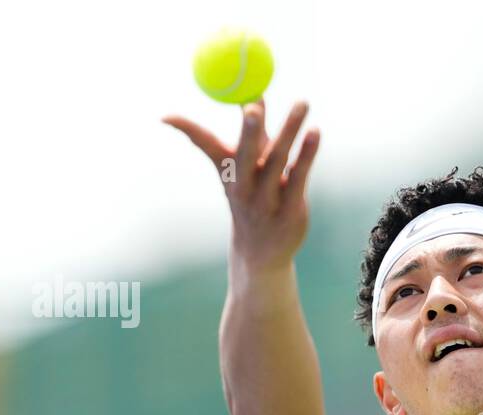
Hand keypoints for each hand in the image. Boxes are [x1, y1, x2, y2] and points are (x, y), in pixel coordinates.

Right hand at [163, 100, 319, 274]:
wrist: (261, 252)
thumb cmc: (252, 199)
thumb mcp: (244, 169)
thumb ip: (252, 133)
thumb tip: (253, 93)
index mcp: (227, 171)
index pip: (204, 144)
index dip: (187, 128)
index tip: (168, 114)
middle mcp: (243, 185)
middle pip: (246, 152)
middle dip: (249, 130)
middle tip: (254, 106)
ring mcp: (267, 199)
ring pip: (279, 160)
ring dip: (290, 130)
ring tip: (302, 103)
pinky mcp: (290, 210)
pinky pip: (300, 176)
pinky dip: (308, 153)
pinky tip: (315, 133)